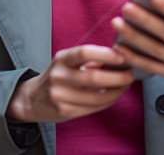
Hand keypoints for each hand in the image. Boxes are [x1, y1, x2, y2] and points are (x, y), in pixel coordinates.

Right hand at [5, 44, 133, 122]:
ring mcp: (60, 96)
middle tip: (131, 74)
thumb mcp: (68, 61)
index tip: (123, 56)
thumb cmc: (58, 75)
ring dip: (116, 92)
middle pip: (94, 78)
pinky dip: (108, 102)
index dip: (106, 54)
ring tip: (126, 85)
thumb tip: (119, 55)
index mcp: (61, 59)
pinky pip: (93, 108)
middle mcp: (58, 76)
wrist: (32, 99)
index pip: (84, 52)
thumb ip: (90, 59)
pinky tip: (114, 95)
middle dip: (117, 77)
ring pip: (96, 97)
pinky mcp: (64, 111)